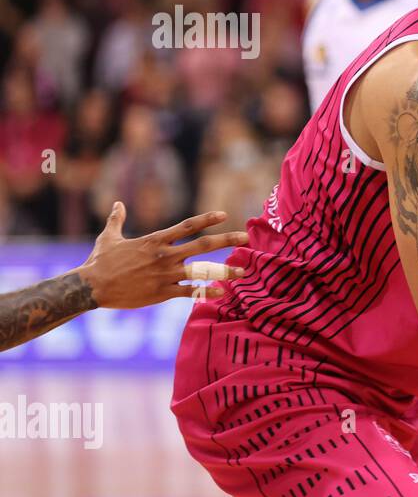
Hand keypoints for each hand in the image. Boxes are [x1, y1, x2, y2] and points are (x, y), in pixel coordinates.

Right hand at [77, 203, 248, 308]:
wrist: (91, 287)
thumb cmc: (100, 261)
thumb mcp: (108, 237)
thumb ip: (117, 220)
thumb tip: (117, 204)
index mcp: (155, 240)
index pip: (187, 226)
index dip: (207, 219)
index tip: (224, 215)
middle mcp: (165, 255)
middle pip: (203, 245)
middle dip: (227, 241)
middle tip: (247, 237)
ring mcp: (165, 275)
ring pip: (202, 271)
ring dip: (224, 271)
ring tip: (242, 272)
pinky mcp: (162, 293)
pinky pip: (190, 292)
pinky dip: (206, 292)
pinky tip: (222, 293)